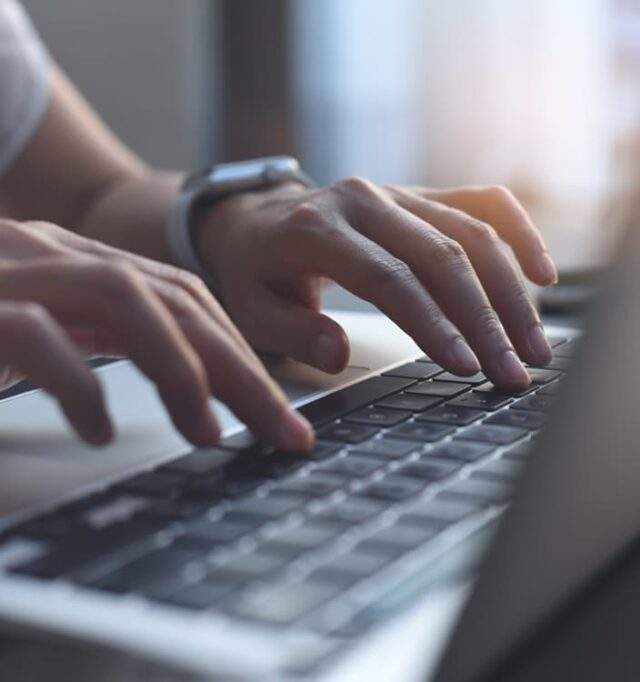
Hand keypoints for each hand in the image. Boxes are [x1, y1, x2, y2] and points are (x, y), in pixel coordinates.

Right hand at [0, 220, 311, 448]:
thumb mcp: (36, 326)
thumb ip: (94, 334)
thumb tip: (182, 383)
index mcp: (81, 262)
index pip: (182, 298)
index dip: (239, 352)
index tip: (277, 411)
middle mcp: (54, 255)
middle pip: (175, 301)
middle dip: (241, 370)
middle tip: (284, 432)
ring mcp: (11, 272)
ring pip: (124, 298)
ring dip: (181, 370)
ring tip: (210, 434)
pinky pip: (35, 333)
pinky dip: (79, 383)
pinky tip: (100, 430)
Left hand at [197, 179, 556, 390]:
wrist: (258, 220)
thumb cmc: (256, 272)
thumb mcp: (252, 310)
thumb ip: (293, 332)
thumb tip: (339, 353)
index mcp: (316, 230)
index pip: (389, 279)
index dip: (433, 324)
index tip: (467, 367)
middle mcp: (363, 201)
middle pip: (442, 256)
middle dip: (485, 319)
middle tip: (514, 371)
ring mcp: (395, 192)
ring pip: (470, 233)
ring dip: (510, 292)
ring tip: (534, 345)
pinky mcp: (418, 194)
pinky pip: (480, 202)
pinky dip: (517, 234)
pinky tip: (542, 273)